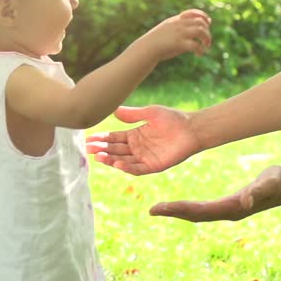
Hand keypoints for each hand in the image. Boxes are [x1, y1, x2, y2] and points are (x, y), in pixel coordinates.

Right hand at [86, 105, 202, 174]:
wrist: (191, 129)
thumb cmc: (172, 118)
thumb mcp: (150, 113)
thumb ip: (132, 114)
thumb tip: (114, 111)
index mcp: (134, 135)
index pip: (113, 138)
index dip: (102, 139)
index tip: (89, 138)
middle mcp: (137, 148)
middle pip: (115, 150)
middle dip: (102, 149)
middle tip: (89, 148)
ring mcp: (144, 157)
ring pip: (123, 160)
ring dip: (110, 159)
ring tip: (99, 156)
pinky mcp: (154, 166)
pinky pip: (137, 168)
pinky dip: (126, 167)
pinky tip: (117, 163)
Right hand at [135, 9, 211, 61]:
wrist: (145, 49)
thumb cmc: (156, 42)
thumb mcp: (167, 30)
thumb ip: (180, 28)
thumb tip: (194, 28)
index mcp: (175, 20)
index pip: (193, 12)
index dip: (203, 16)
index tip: (208, 23)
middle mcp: (179, 25)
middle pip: (200, 22)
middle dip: (207, 31)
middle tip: (207, 41)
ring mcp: (179, 34)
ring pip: (201, 31)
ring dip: (207, 38)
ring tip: (206, 46)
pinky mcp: (179, 44)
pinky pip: (196, 45)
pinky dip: (201, 50)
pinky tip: (199, 54)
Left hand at [148, 165, 280, 221]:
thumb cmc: (280, 180)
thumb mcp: (270, 182)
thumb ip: (258, 192)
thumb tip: (246, 203)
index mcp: (233, 208)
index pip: (200, 211)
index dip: (179, 209)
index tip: (161, 208)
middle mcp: (228, 212)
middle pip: (195, 215)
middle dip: (173, 212)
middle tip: (151, 210)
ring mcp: (228, 209)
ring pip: (198, 214)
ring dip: (178, 212)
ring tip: (158, 209)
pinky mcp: (228, 205)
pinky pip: (203, 208)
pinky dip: (187, 208)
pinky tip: (177, 206)